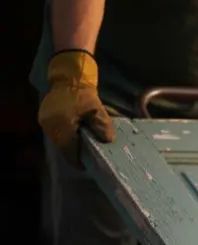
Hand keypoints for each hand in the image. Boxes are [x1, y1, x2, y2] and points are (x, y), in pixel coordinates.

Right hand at [38, 49, 114, 164]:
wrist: (69, 78)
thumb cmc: (84, 94)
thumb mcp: (97, 110)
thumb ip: (102, 126)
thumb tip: (107, 140)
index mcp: (61, 124)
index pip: (68, 150)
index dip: (77, 160)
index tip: (86, 166)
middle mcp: (49, 125)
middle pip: (62, 146)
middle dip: (74, 152)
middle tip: (87, 157)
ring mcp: (45, 121)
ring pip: (58, 140)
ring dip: (69, 144)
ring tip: (82, 147)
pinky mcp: (44, 117)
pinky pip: (55, 132)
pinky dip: (65, 136)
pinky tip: (75, 136)